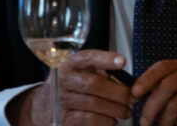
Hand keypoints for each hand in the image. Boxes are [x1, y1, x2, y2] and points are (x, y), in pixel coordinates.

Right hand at [10, 50, 135, 125]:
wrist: (43, 107)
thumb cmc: (71, 87)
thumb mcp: (80, 72)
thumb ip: (99, 72)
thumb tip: (128, 82)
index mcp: (71, 63)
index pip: (88, 58)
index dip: (106, 59)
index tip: (123, 62)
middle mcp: (64, 79)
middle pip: (95, 84)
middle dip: (119, 92)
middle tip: (133, 98)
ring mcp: (62, 99)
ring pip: (94, 104)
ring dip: (116, 109)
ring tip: (126, 112)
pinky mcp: (64, 118)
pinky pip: (90, 120)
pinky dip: (106, 121)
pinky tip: (112, 120)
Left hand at [131, 59, 176, 125]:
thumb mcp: (176, 86)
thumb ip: (159, 87)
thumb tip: (137, 96)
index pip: (162, 67)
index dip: (146, 79)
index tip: (135, 92)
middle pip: (167, 86)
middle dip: (151, 106)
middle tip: (144, 121)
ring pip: (176, 103)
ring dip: (164, 120)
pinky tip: (176, 124)